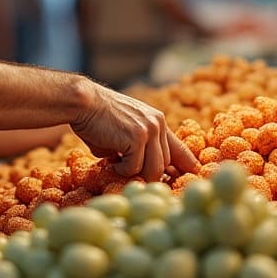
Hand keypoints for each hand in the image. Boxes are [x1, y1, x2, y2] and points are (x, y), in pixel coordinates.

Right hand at [70, 83, 196, 181]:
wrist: (83, 102)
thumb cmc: (97, 118)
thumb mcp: (125, 130)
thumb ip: (138, 149)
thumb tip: (142, 172)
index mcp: (158, 121)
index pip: (180, 149)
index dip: (187, 165)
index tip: (193, 176)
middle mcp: (158, 124)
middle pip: (165, 165)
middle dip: (149, 175)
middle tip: (130, 175)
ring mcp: (149, 130)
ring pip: (154, 169)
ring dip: (134, 173)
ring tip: (117, 166)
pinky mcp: (136, 138)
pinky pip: (134, 168)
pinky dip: (121, 170)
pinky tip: (110, 161)